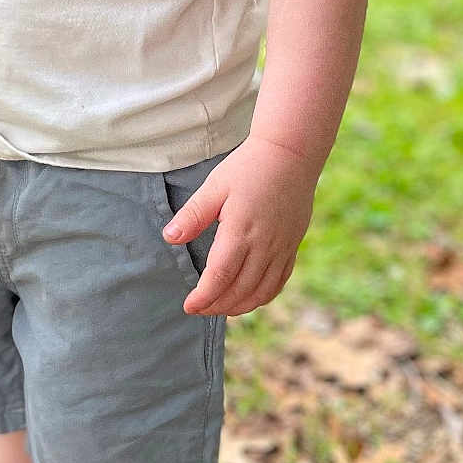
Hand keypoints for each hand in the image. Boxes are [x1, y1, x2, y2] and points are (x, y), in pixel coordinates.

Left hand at [161, 136, 320, 316]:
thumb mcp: (215, 186)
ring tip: (219, 308)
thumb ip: (193, 215)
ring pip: (261, 292)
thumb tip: (170, 238)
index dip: (204, 297)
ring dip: (239, 306)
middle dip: (216, 305)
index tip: (188, 306)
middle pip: (240, 290)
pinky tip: (248, 298)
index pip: (220, 276)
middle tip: (198, 309)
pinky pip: (279, 282)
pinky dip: (262, 297)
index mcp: (241, 230)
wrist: (291, 154)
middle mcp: (264, 245)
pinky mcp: (292, 246)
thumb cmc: (248, 167)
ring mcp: (282, 248)